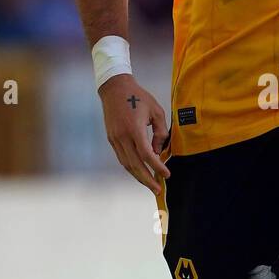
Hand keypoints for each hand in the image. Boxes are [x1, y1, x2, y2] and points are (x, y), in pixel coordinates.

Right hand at [99, 74, 170, 193]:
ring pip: (127, 164)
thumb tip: (158, 152)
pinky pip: (122, 158)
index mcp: (134, 128)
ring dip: (138, 176)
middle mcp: (122, 136)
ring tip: (150, 185)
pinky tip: (140, 173)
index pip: (146, 154)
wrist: (114, 88)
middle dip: (147, 179)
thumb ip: (160, 132)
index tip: (166, 174)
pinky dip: (132, 167)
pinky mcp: (111, 139)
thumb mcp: (156, 111)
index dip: (157, 166)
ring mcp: (115, 139)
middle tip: (158, 189)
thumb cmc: (139, 97)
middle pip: (135, 164)